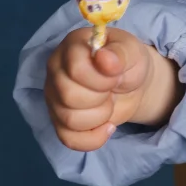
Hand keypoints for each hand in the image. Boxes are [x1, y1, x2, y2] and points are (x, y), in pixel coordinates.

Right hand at [44, 27, 164, 150]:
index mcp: (72, 46)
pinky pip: (68, 139)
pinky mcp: (58, 120)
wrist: (131, 84)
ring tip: (109, 102)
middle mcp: (56, 70)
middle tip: (112, 88)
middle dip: (102, 97)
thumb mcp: (132, 51)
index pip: (76, 69)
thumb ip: (119, 52)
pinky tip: (108, 126)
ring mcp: (54, 97)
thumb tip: (103, 58)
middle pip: (69, 96)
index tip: (116, 74)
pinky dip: (94, 138)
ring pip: (69, 119)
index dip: (101, 79)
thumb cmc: (127, 63)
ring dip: (100, 116)